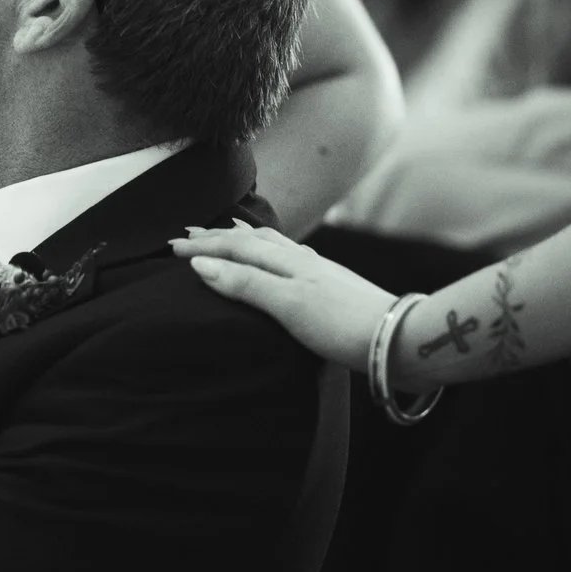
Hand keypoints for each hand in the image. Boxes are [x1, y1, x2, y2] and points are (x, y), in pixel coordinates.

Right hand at [170, 225, 393, 368]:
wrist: (399, 341)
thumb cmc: (343, 325)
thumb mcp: (288, 305)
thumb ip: (246, 284)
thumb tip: (201, 264)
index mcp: (288, 262)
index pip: (236, 247)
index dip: (204, 246)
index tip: (172, 246)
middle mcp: (302, 260)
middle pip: (252, 241)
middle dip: (218, 237)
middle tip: (189, 232)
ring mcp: (319, 272)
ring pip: (273, 247)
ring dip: (246, 238)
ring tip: (230, 230)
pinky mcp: (331, 287)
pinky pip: (289, 259)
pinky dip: (271, 252)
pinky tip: (279, 260)